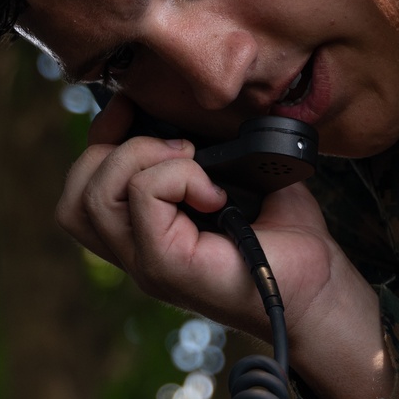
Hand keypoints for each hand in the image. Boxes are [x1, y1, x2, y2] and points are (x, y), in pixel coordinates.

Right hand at [57, 96, 393, 398]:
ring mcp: (148, 265)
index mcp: (143, 235)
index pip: (82, 191)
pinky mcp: (168, 267)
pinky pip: (143, 198)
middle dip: (114, 149)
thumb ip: (204, 150)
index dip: (99, 141)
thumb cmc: (286, 239)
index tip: (131, 109)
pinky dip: (176, 176)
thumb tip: (185, 112)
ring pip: (96, 197)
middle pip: (76, 197)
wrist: (322, 289)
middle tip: (178, 147)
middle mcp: (137, 254)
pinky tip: (214, 192)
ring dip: (142, 158)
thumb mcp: (238, 179)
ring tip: (192, 164)